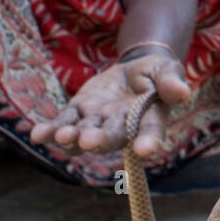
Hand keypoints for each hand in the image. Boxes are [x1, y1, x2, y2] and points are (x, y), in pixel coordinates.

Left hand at [29, 52, 191, 156]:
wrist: (135, 70)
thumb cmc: (156, 73)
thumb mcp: (166, 70)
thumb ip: (170, 81)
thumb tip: (182, 93)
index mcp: (149, 118)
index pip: (150, 131)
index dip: (148, 141)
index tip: (144, 150)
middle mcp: (122, 126)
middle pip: (112, 136)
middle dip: (100, 139)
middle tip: (90, 141)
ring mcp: (98, 122)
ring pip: (84, 134)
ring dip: (72, 138)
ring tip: (62, 137)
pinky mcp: (79, 112)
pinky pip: (63, 123)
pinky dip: (50, 130)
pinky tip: (37, 134)